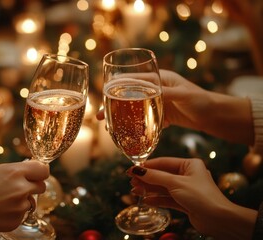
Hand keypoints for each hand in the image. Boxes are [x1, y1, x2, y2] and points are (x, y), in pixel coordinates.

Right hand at [96, 69, 252, 144]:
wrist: (217, 116)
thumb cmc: (202, 101)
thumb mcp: (182, 95)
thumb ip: (163, 93)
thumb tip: (143, 93)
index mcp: (159, 78)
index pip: (132, 80)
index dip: (115, 87)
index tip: (102, 96)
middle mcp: (156, 88)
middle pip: (129, 95)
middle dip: (113, 105)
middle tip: (100, 117)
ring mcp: (159, 102)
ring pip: (135, 108)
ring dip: (122, 117)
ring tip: (109, 128)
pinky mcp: (163, 115)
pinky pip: (145, 119)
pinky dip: (136, 125)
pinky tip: (128, 133)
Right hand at [127, 157, 256, 239]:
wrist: (218, 220)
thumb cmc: (201, 196)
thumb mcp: (176, 183)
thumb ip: (155, 177)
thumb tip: (137, 170)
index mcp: (189, 165)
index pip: (163, 162)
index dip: (147, 166)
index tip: (132, 169)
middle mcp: (188, 175)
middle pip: (162, 175)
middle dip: (146, 179)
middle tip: (131, 181)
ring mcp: (186, 189)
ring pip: (163, 187)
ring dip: (149, 189)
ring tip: (134, 190)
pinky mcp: (185, 202)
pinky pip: (167, 198)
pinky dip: (156, 199)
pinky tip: (146, 200)